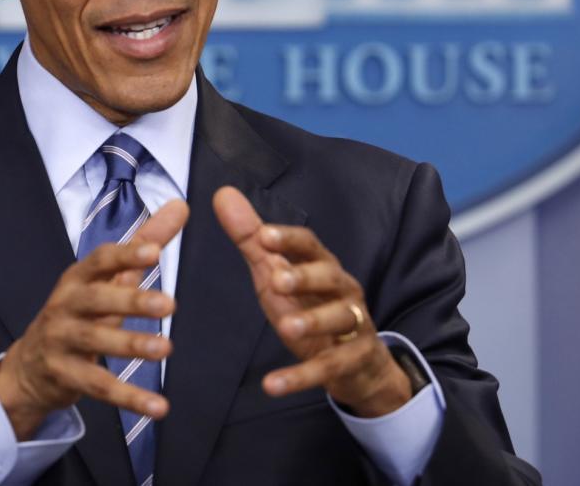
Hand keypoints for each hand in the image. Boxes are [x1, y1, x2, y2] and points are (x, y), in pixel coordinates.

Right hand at [0, 199, 188, 438]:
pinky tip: (159, 407)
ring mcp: (61, 340)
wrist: (32, 364)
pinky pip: (98, 387)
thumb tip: (182, 205)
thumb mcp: (109, 277)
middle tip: (170, 305)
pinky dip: (129, 398)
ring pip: (96, 342)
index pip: (100, 259)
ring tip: (165, 349)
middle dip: (132, 301)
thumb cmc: (82, 311)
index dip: (126, 254)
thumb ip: (146, 242)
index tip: (155, 251)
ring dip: (131, 346)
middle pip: (97, 300)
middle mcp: (66, 305)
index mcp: (79, 277)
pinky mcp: (65, 376)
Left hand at [212, 187, 412, 416]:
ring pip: (338, 320)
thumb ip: (251, 240)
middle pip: (331, 277)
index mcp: (323, 265)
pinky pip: (328, 369)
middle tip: (277, 280)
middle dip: (306, 277)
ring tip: (286, 329)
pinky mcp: (353, 360)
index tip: (265, 236)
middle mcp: (343, 290)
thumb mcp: (277, 274)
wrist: (357, 363)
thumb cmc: (309, 307)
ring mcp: (353, 325)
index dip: (289, 240)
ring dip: (313, 322)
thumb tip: (222, 193)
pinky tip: (272, 385)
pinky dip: (300, 377)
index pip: (310, 245)